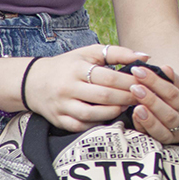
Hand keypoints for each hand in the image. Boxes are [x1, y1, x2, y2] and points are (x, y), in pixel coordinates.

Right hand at [26, 44, 147, 131]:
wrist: (33, 82)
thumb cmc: (69, 65)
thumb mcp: (90, 53)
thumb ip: (118, 53)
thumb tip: (145, 57)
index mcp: (76, 69)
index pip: (108, 77)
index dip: (128, 81)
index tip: (144, 83)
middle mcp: (67, 88)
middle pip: (103, 96)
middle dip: (126, 97)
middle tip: (142, 97)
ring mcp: (62, 106)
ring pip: (92, 114)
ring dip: (114, 112)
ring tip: (127, 107)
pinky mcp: (58, 120)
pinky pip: (80, 126)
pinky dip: (97, 123)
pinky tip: (109, 117)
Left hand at [129, 63, 178, 143]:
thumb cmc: (175, 100)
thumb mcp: (178, 88)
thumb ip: (171, 79)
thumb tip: (165, 68)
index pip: (172, 92)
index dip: (155, 81)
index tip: (139, 71)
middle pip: (168, 111)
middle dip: (151, 99)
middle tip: (134, 88)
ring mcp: (176, 134)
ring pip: (163, 127)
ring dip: (148, 117)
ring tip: (136, 107)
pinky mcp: (165, 144)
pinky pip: (154, 137)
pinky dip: (144, 127)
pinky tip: (135, 118)